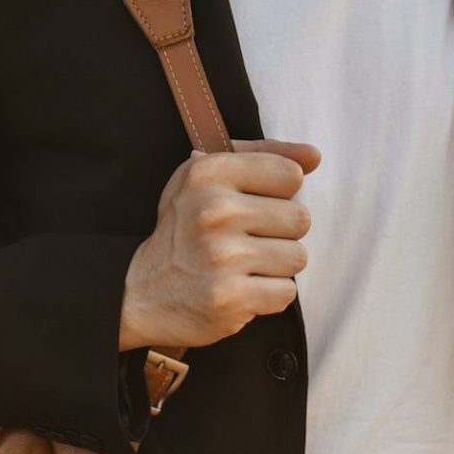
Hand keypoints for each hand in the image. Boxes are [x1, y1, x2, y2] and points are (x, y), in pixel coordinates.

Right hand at [119, 139, 318, 351]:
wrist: (139, 292)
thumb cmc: (184, 227)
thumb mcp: (209, 176)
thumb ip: (264, 156)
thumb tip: (314, 155)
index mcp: (209, 172)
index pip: (291, 174)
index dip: (279, 192)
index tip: (254, 203)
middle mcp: (215, 211)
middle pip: (300, 218)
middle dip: (280, 232)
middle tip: (248, 239)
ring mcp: (222, 257)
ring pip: (298, 257)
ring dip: (276, 265)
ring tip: (244, 264)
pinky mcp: (230, 299)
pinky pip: (286, 292)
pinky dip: (269, 294)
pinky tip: (241, 287)